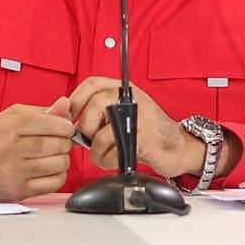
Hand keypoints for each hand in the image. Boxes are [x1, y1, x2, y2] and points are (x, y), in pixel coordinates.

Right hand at [0, 97, 73, 200]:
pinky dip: (59, 175)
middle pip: (57, 144)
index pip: (51, 124)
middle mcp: (11, 149)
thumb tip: (66, 105)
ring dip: (63, 159)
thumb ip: (40, 111)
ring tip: (54, 155)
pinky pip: (54, 183)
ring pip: (58, 164)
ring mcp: (15, 172)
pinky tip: (49, 169)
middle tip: (61, 141)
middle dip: (65, 142)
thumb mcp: (11, 117)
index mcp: (9, 127)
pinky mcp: (19, 191)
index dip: (65, 126)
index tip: (67, 127)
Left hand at [68, 77, 202, 178]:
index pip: (92, 84)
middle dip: (86, 129)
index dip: (75, 99)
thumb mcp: (122, 116)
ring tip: (104, 154)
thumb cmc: (146, 134)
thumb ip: (97, 115)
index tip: (69, 117)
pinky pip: (114, 151)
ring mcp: (140, 117)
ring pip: (102, 133)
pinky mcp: (145, 138)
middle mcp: (132, 99)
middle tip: (90, 141)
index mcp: (125, 91)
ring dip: (97, 151)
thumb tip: (66, 121)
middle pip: (94, 106)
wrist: (178, 148)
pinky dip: (109, 160)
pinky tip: (117, 159)